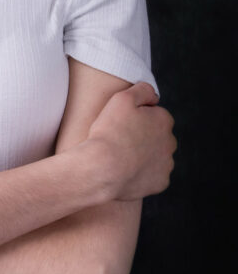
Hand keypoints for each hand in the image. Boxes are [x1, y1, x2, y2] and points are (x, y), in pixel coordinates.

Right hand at [87, 81, 176, 200]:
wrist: (102, 168)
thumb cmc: (110, 131)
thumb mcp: (122, 98)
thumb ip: (142, 90)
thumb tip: (153, 96)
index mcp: (164, 120)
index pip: (153, 115)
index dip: (135, 118)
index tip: (121, 124)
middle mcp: (170, 142)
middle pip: (157, 136)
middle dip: (143, 137)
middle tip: (120, 140)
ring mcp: (166, 164)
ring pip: (156, 157)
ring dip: (143, 156)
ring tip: (121, 157)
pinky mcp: (160, 183)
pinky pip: (152, 176)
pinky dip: (142, 174)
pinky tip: (125, 171)